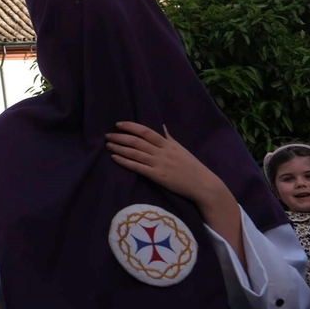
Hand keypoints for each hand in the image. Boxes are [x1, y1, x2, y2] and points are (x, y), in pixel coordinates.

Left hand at [104, 123, 231, 209]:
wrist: (202, 184)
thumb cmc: (192, 166)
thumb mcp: (181, 149)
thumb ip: (169, 138)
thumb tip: (162, 127)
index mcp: (167, 144)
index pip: (146, 131)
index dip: (131, 126)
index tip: (118, 124)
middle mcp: (162, 152)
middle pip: (137, 141)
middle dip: (120, 137)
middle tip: (108, 135)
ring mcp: (159, 164)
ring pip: (135, 153)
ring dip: (119, 148)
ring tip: (108, 145)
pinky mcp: (157, 176)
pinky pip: (137, 167)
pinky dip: (125, 161)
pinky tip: (115, 157)